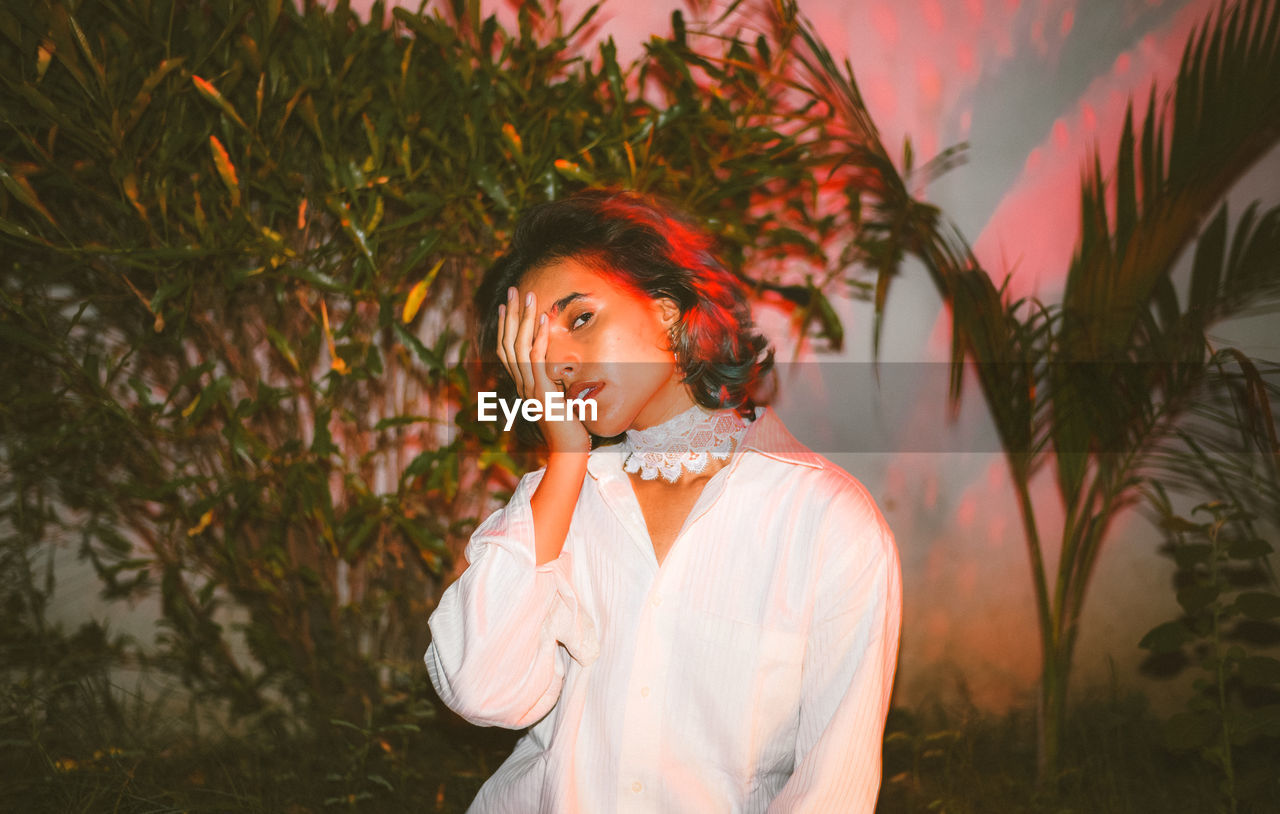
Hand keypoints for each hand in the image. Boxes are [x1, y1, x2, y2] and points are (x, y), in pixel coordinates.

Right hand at [496, 286, 590, 453]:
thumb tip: (559, 366)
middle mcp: (522, 384)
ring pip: (519, 346)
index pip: (507, 350)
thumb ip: (554, 381)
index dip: (506, 326)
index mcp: (523, 385)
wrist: (568, 449)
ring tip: (528, 296)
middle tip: (512, 290)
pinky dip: (539, 337)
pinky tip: (544, 319)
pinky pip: (537, 359)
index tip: (508, 305)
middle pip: (508, 343)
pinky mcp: (543, 391)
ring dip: (524, 319)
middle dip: (511, 314)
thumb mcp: (558, 397)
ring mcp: (530, 387)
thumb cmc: (568, 425)